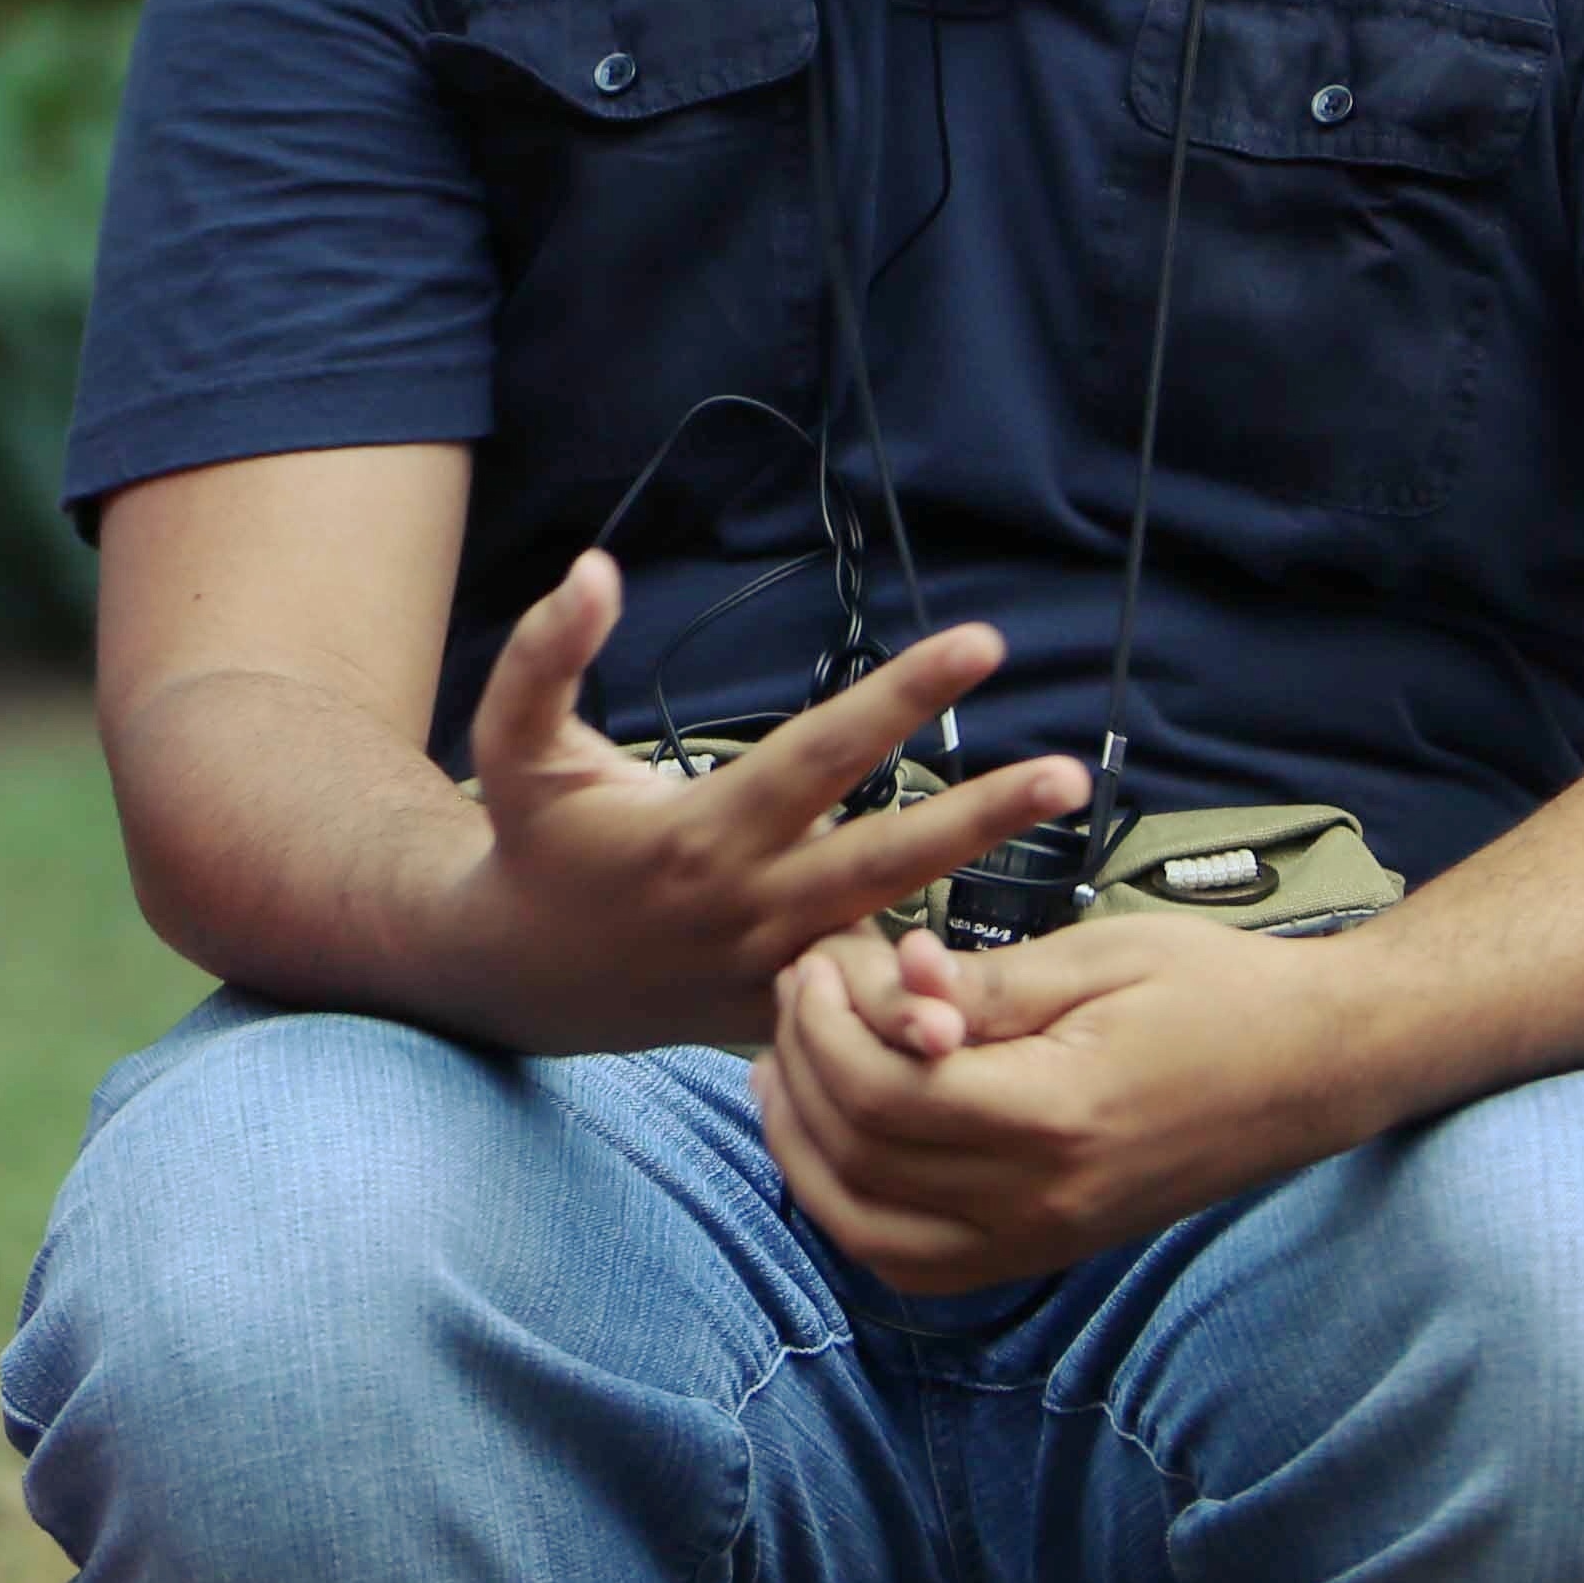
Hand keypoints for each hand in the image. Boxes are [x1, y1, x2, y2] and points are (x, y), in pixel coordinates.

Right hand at [427, 549, 1090, 1053]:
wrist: (518, 977)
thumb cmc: (528, 843)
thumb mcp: (514, 744)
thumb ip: (546, 654)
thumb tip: (594, 569)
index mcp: (700, 834)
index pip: (821, 755)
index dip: (901, 695)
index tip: (980, 642)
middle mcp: (750, 905)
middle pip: (887, 855)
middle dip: (982, 814)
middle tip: (1069, 772)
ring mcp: (771, 970)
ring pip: (894, 935)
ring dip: (981, 893)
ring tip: (1060, 854)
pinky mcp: (780, 1014)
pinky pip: (870, 996)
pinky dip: (936, 977)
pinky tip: (1018, 946)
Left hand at [756, 913, 1384, 1293]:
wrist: (1316, 1066)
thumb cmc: (1216, 990)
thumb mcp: (1095, 957)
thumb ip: (981, 986)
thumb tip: (886, 981)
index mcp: (1060, 1116)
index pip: (885, 1093)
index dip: (824, 1024)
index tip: (817, 960)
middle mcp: (1046, 1200)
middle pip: (862, 1159)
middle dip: (803, 1068)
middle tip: (797, 992)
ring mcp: (1046, 1238)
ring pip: (871, 1233)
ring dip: (805, 1150)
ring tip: (784, 1066)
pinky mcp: (1047, 1249)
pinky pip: (917, 1263)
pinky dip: (853, 1210)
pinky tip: (832, 1139)